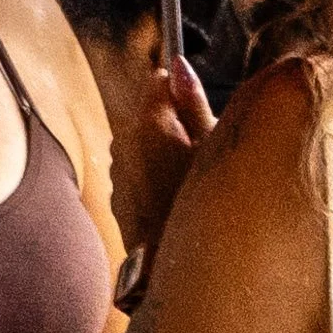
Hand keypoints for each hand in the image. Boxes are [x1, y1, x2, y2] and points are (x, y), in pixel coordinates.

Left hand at [124, 57, 215, 259]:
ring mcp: (117, 174)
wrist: (173, 269)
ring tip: (190, 180)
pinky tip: (174, 202)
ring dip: (161, 154)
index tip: (200, 111)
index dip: (181, 92)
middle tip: (203, 152)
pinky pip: (136, 177)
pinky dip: (152, 181)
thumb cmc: (205, 205)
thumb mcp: (214, 149)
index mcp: (148, 124)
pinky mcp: (118, 202)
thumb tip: (180, 64)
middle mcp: (124, 144)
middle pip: (148, 115)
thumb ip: (195, 103)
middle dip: (173, 125)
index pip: (157, 81)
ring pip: (141, 147)